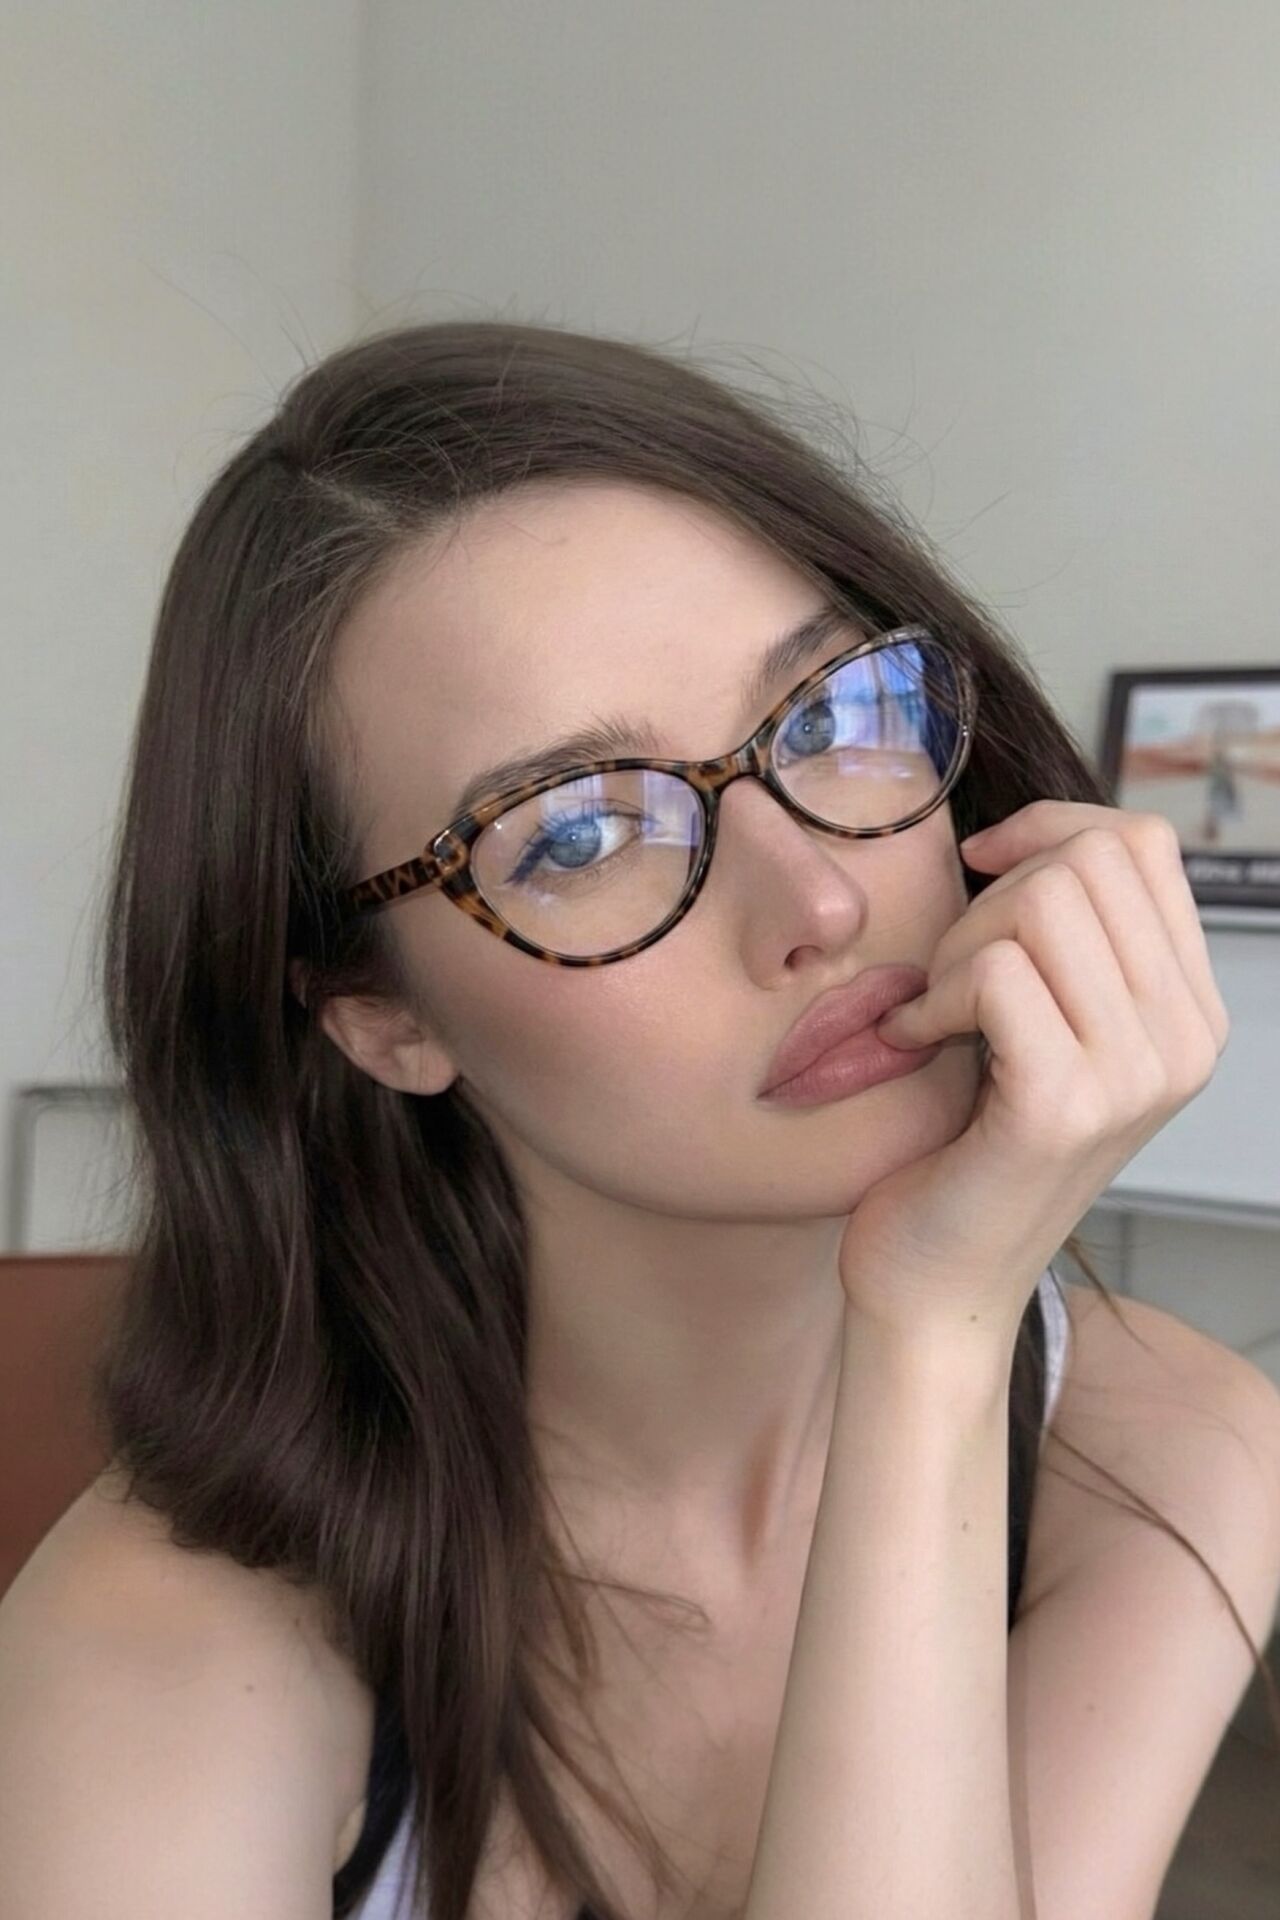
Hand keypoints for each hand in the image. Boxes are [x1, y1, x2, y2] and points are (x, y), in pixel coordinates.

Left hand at [835, 801, 1229, 1352]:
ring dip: (959, 947)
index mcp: (1190, 1012)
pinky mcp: (1065, 1107)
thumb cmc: (968, 1145)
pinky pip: (995, 973)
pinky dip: (934, 997)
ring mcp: (1135, 1076)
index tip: (981, 870)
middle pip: (1088, 860)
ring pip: (1040, 905)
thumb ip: (1070, 940)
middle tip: (952, 977)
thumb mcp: (1045, 1023)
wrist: (936, 1281)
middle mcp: (1185, 1042)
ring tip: (939, 1014)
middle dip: (991, 897)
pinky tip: (917, 1044)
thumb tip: (1035, 834)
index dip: (1045, 829)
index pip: (1141, 843)